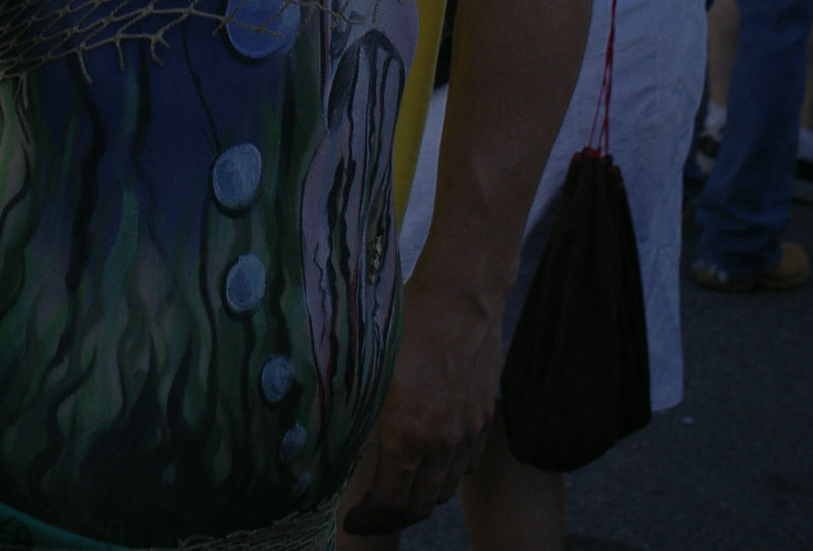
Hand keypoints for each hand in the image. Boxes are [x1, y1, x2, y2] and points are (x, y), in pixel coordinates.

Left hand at [340, 277, 500, 533]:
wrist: (463, 293)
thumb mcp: (368, 362)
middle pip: (420, 504)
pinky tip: (432, 461)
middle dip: (393, 514)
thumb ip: (355, 406)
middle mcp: (442, 442)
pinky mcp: (484, 418)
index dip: (369, 519)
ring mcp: (468, 432)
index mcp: (408, 433)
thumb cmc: (409, 318)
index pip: (390, 502)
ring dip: (421, 497)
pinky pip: (467, 465)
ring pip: (446, 488)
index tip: (353, 520)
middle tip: (373, 510)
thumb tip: (328, 431)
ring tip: (399, 488)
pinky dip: (447, 474)